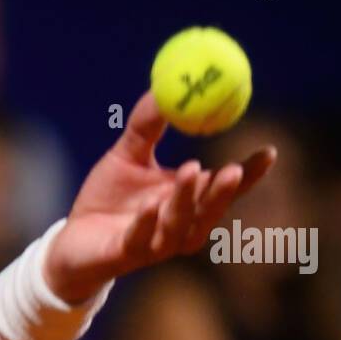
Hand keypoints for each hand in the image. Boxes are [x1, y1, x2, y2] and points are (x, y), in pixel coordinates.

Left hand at [44, 91, 276, 303]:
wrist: (71, 241)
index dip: (250, 174)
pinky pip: (140, 239)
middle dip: (223, 192)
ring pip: (178, 226)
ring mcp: (154, 245)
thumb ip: (147, 125)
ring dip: (187, 200)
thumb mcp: (127, 155)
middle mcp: (179, 228)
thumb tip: (164, 84)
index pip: (226, 189)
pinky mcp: (125, 255)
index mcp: (188, 203)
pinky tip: (151, 204)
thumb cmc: (106, 199)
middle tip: (234, 169)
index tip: (269, 152)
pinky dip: (148, 222)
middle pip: (209, 211)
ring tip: (192, 169)